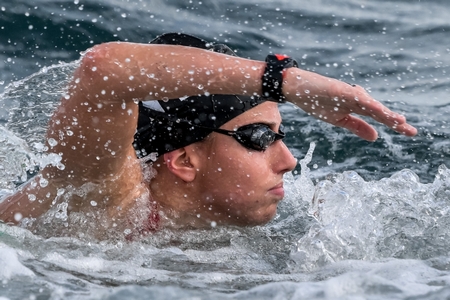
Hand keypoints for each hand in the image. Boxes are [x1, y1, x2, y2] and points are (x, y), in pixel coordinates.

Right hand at [284, 69, 417, 140]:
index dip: (393, 123)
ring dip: (384, 113)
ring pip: (369, 104)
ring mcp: (347, 93)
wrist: (296, 88)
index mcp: (356, 106)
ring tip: (399, 121)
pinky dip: (365, 103)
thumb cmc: (316, 101)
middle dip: (394, 120)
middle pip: (378, 110)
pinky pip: (354, 97)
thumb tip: (376, 136)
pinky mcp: (338, 89)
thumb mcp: (338, 119)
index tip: (410, 132)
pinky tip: (376, 108)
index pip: (378, 116)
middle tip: (411, 132)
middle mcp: (356, 98)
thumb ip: (357, 126)